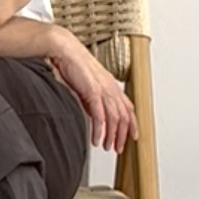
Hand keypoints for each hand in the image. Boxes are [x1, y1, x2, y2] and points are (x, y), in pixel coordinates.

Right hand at [49, 31, 137, 152]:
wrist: (65, 50)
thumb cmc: (74, 64)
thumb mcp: (88, 85)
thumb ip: (94, 99)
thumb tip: (95, 114)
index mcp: (111, 85)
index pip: (128, 107)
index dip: (133, 123)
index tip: (132, 136)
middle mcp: (111, 88)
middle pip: (124, 116)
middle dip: (123, 135)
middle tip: (118, 148)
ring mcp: (103, 90)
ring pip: (114, 118)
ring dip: (112, 136)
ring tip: (107, 147)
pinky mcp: (93, 91)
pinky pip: (100, 116)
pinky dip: (99, 130)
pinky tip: (96, 139)